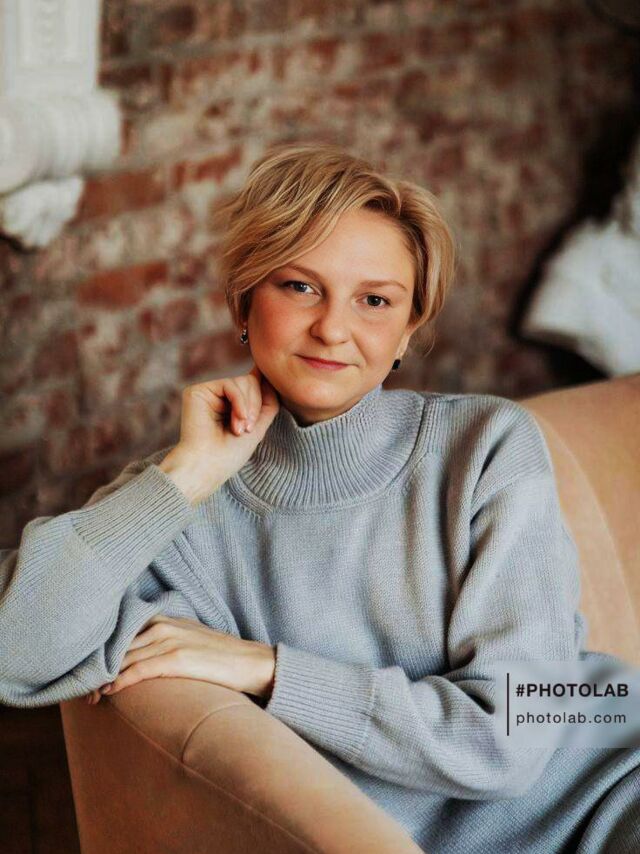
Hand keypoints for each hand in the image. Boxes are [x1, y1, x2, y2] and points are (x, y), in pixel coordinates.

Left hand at [85, 615, 275, 703]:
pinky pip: (139, 670)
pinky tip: (109, 693)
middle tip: (82, 690)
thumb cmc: (220, 656)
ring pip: (124, 659)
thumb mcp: (187, 641)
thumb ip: (162, 644)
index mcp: (163, 619)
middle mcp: (162, 626)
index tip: (89, 672)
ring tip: (90, 697)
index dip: (103, 654)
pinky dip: (121, 682)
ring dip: (104, 679)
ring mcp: (169, 640)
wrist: (250, 662)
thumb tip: (140, 661)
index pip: (121, 634)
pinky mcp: (176, 659)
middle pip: (118, 647)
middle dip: (99, 669)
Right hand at [159, 362, 280, 505]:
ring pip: (243, 381)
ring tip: (240, 429)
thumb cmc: (230, 454)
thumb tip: (270, 376)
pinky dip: (240, 402)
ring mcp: (208, 393)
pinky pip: (230, 384)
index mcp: (230, 405)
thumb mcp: (258, 427)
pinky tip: (236, 421)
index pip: (253, 386)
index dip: (264, 387)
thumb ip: (267, 402)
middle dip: (256, 405)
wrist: (206, 466)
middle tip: (249, 429)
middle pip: (250, 381)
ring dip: (249, 407)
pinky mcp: (198, 391)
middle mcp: (218, 397)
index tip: (270, 389)